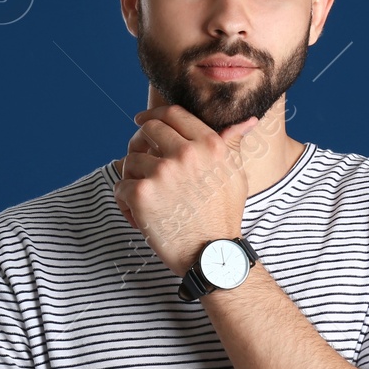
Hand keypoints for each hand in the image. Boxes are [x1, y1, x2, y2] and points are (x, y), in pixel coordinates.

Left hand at [114, 104, 259, 276]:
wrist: (212, 254)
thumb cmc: (224, 215)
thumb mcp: (236, 175)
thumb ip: (232, 144)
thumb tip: (248, 120)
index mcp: (209, 144)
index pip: (172, 114)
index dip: (153, 115)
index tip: (142, 121)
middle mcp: (185, 153)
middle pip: (147, 129)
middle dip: (139, 142)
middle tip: (139, 161)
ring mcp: (161, 172)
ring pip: (130, 160)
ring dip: (132, 178)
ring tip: (144, 199)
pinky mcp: (141, 194)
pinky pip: (120, 187)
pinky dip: (124, 203)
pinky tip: (138, 217)